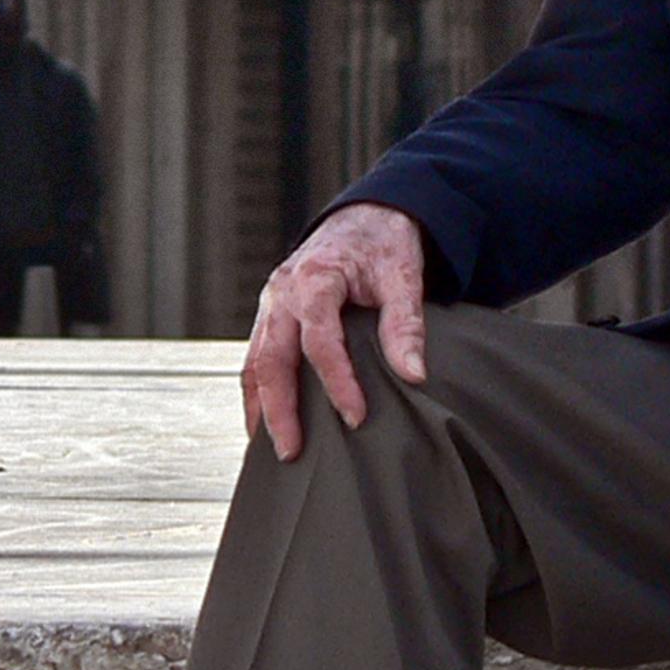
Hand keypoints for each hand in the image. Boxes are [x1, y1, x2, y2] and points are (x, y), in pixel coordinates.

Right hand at [242, 204, 428, 460]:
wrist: (365, 216)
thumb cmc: (384, 245)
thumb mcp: (403, 276)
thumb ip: (405, 324)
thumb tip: (414, 375)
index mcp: (315, 278)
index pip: (319, 341)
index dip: (337, 382)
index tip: (357, 418)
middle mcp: (282, 291)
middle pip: (270, 359)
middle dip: (279, 410)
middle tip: (293, 453)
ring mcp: (271, 303)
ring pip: (254, 362)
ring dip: (261, 407)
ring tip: (273, 450)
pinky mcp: (271, 315)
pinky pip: (256, 358)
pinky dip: (258, 393)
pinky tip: (264, 425)